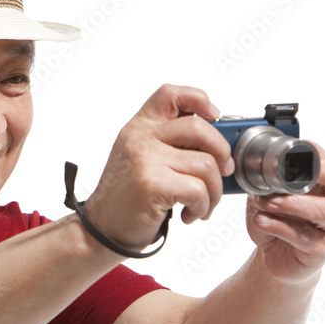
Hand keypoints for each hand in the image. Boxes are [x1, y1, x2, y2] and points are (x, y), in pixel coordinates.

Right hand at [83, 84, 234, 250]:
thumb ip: (169, 143)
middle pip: (200, 128)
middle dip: (222, 153)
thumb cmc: (126, 197)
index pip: (171, 95)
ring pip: (206, 164)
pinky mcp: (152, 184)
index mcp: (139, 127)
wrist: (102, 228)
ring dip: (214, 191)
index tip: (214, 116)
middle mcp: (141, 138)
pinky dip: (203, 206)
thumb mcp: (141, 158)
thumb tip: (217, 144)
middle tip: (223, 171)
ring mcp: (146, 160)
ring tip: (202, 203)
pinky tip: (191, 213)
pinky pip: (198, 189)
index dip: (199, 99)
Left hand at [246, 143, 324, 283]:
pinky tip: (261, 221)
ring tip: (266, 203)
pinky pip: (304, 236)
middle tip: (292, 174)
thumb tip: (255, 172)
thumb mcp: (267, 199)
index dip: (316, 154)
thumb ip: (265, 185)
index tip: (292, 150)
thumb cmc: (277, 223)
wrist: (275, 257)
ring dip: (293, 203)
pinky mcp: (321, 249)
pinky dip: (279, 226)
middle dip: (321, 172)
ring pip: (323, 210)